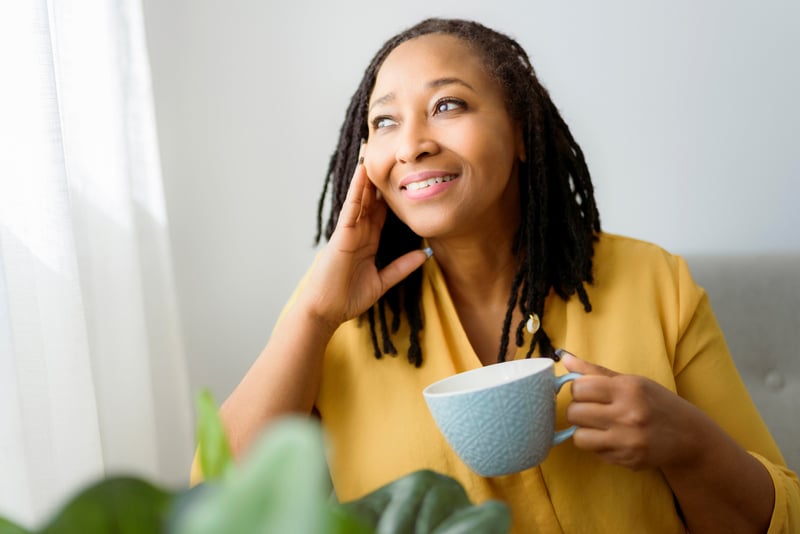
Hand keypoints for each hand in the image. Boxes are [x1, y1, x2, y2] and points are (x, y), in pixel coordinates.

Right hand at [299, 152, 427, 328]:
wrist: (326, 311)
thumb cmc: (348, 298)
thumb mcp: (382, 282)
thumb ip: (401, 267)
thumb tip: (425, 254)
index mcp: (368, 241)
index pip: (383, 212)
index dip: (392, 194)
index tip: (404, 176)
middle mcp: (359, 232)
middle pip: (372, 199)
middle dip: (379, 178)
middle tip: (389, 153)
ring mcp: (349, 231)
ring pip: (360, 198)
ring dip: (367, 176)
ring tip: (373, 150)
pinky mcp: (341, 235)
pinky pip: (351, 208)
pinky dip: (356, 191)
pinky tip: (362, 173)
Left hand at [561, 351, 700, 470]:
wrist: (689, 436)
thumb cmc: (656, 403)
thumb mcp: (631, 381)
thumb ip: (595, 371)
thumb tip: (564, 358)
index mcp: (628, 389)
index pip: (579, 388)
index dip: (578, 390)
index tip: (588, 393)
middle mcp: (628, 415)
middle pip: (575, 413)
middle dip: (578, 411)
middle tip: (591, 410)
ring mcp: (628, 441)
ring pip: (579, 437)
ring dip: (584, 431)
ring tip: (599, 426)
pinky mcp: (628, 460)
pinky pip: (594, 452)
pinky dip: (598, 445)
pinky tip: (614, 439)